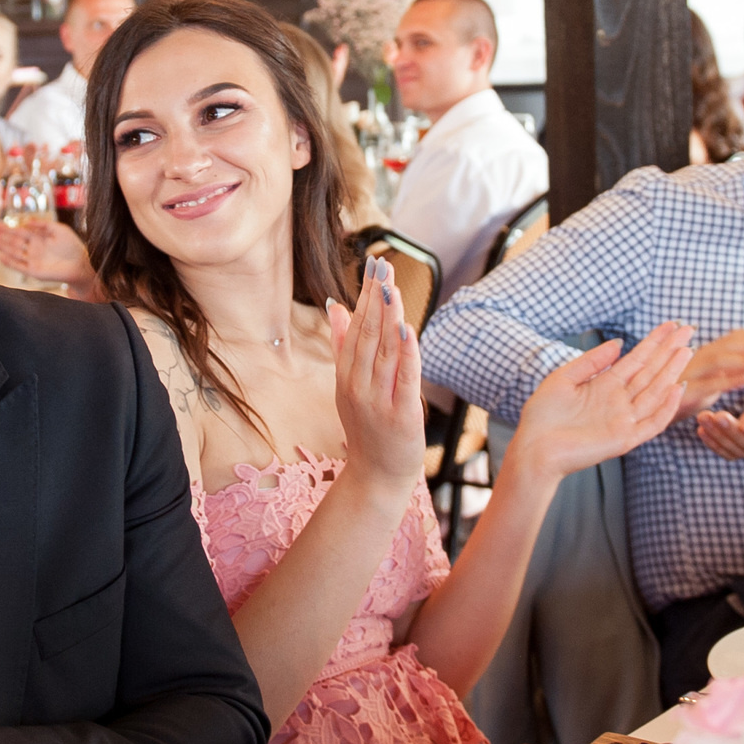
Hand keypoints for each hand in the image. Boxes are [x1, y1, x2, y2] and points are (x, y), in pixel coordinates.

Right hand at [0, 220, 96, 297]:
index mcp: (38, 238)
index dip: (5, 229)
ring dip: (0, 246)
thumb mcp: (59, 229)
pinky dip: (9, 262)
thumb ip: (43, 225)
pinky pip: (18, 266)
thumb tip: (26, 221)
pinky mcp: (34, 271)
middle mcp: (32, 249)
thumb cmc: (73, 246)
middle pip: (12, 241)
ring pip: (12, 251)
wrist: (82, 264)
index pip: (18, 232)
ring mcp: (32, 260)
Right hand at [324, 256, 424, 494]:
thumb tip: (335, 305)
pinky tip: (407, 330)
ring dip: (388, 317)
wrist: (376, 477)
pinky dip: (405, 354)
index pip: (355, 327)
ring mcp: (377, 400)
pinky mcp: (400, 415)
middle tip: (381, 266)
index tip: (373, 266)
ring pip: (382, 351)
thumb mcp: (348, 386)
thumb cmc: (367, 430)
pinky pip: (403, 379)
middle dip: (375, 298)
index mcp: (346, 375)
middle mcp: (358, 385)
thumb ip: (342, 345)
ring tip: (391, 288)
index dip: (364, 295)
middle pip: (367, 334)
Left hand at [506, 322, 694, 483]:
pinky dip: (665, 407)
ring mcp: (624, 420)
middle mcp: (619, 401)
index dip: (655, 342)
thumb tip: (618, 344)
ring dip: (671, 372)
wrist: (534, 447)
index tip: (672, 325)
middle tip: (689, 330)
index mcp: (606, 385)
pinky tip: (676, 388)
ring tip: (686, 351)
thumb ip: (592, 361)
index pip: (637, 360)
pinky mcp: (624, 439)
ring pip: (655, 392)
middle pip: (651, 372)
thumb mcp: (564, 378)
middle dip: (669, 351)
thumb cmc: (543, 415)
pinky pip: (652, 423)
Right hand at [676, 329, 743, 418]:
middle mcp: (694, 358)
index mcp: (701, 353)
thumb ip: (721, 368)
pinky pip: (710, 385)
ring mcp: (688, 374)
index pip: (730, 340)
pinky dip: (730, 380)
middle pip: (727, 346)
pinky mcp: (684, 393)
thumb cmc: (677, 391)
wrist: (644, 409)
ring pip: (720, 361)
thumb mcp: (701, 378)